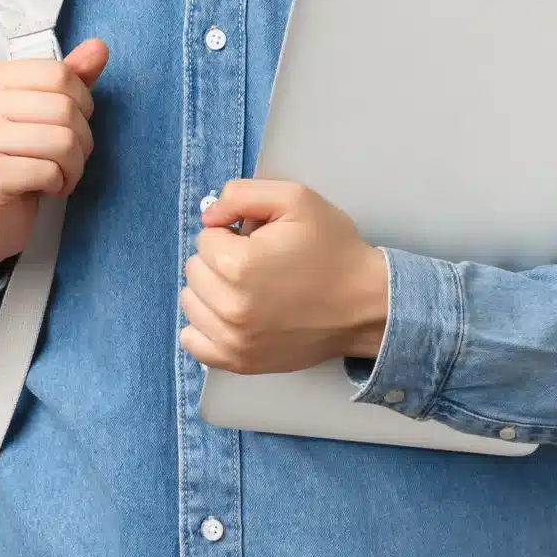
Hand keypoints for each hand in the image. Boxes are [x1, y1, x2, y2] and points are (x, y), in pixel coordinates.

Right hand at [0, 37, 107, 283]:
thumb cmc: (17, 158)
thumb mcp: (43, 112)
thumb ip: (71, 78)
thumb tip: (99, 47)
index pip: (59, 74)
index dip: (81, 101)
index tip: (69, 123)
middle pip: (64, 107)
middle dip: (81, 138)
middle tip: (68, 156)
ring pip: (63, 140)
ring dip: (74, 165)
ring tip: (60, 173)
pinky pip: (50, 171)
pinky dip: (60, 183)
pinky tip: (45, 187)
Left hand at [178, 179, 389, 374]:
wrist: (365, 304)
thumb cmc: (333, 250)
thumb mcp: (296, 199)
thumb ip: (241, 194)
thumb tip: (208, 217)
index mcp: (239, 265)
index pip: (205, 238)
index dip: (232, 233)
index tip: (260, 241)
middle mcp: (230, 307)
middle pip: (195, 270)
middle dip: (220, 260)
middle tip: (259, 263)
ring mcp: (234, 340)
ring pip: (191, 302)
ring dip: (211, 290)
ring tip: (249, 287)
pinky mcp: (239, 362)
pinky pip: (193, 342)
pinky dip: (205, 326)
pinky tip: (230, 314)